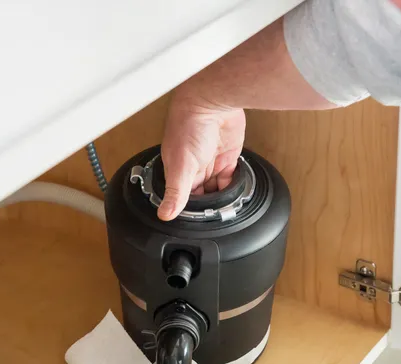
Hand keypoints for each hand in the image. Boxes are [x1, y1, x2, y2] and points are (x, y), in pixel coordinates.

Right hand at [158, 89, 245, 220]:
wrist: (213, 101)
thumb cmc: (189, 124)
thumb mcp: (181, 165)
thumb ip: (176, 191)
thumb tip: (165, 213)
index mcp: (177, 169)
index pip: (181, 197)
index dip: (188, 211)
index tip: (196, 225)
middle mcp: (194, 167)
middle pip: (201, 195)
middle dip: (207, 206)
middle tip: (214, 220)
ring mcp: (211, 161)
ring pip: (217, 188)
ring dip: (221, 198)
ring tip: (226, 212)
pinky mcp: (228, 156)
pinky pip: (231, 177)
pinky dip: (233, 186)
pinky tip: (236, 196)